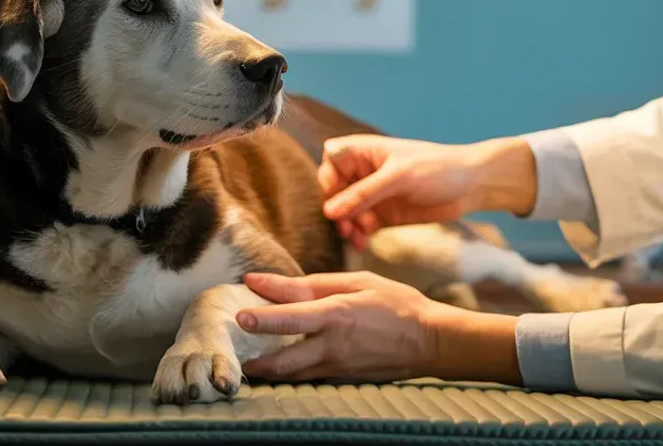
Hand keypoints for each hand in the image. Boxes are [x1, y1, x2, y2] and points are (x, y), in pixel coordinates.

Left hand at [235, 271, 522, 385]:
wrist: (430, 341)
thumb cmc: (395, 303)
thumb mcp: (357, 282)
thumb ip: (313, 283)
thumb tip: (269, 282)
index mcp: (337, 315)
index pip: (289, 317)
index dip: (261, 315)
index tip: (239, 311)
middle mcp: (333, 346)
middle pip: (282, 361)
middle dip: (253, 360)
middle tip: (232, 352)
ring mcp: (338, 368)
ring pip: (291, 375)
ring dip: (267, 369)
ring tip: (249, 359)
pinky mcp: (343, 380)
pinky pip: (309, 378)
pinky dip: (290, 373)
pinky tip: (282, 363)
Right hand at [318, 135, 538, 249]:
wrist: (471, 186)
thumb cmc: (437, 169)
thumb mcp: (399, 178)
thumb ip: (364, 194)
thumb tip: (329, 211)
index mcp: (365, 152)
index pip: (332, 161)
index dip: (328, 179)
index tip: (335, 196)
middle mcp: (365, 172)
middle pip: (334, 190)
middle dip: (336, 209)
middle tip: (344, 226)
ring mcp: (374, 195)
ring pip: (346, 211)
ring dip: (346, 225)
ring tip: (355, 237)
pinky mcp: (384, 214)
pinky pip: (362, 226)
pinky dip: (359, 234)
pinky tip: (364, 242)